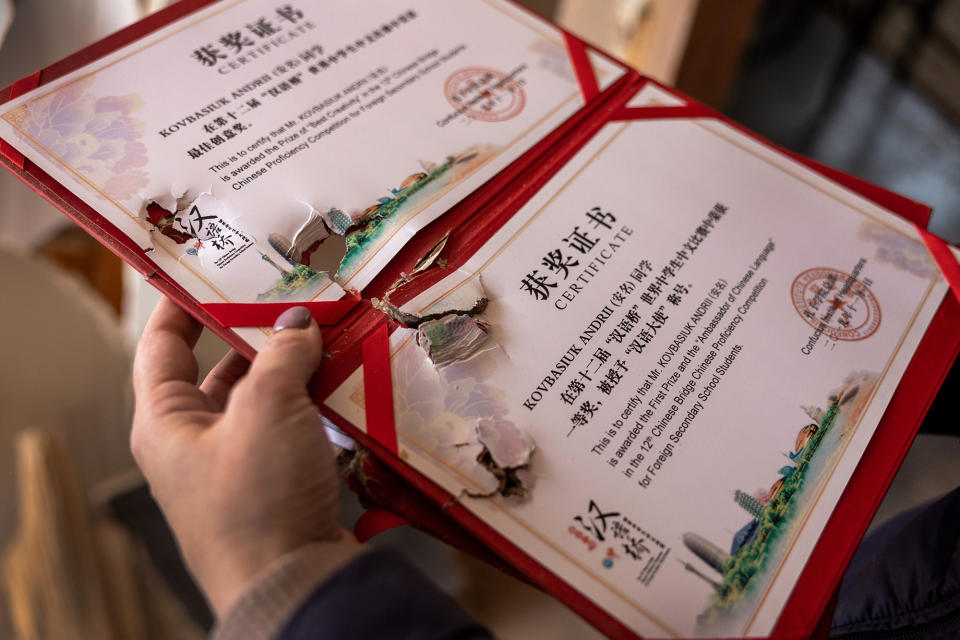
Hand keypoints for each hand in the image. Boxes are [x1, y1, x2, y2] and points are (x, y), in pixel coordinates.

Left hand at [131, 299, 341, 617]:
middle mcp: (195, 443)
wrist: (294, 583)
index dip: (182, 305)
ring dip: (295, 369)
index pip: (162, 347)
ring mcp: (238, 465)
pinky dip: (315, 403)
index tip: (212, 270)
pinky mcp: (277, 483)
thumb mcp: (266, 409)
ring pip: (265, 398)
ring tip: (330, 333)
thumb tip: (298, 323)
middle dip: (258, 334)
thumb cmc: (258, 497)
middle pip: (221, 369)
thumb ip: (281, 355)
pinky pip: (293, 428)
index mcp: (166, 423)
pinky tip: (345, 381)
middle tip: (296, 298)